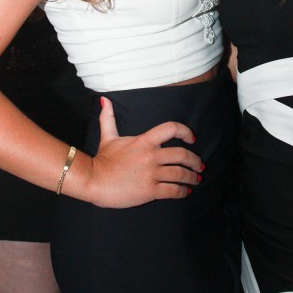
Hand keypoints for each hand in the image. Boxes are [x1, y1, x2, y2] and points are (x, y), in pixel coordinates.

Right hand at [87, 97, 202, 207]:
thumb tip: (104, 100)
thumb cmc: (102, 159)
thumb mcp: (108, 136)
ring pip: (180, 174)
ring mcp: (151, 174)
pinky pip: (172, 191)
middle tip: (200, 166)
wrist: (93, 180)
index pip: (171, 128)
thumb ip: (109, 118)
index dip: (186, 131)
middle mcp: (151, 156)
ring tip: (196, 180)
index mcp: (144, 140)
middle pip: (182, 155)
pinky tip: (185, 192)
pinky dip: (182, 192)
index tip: (192, 139)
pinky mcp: (149, 191)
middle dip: (195, 161)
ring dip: (192, 178)